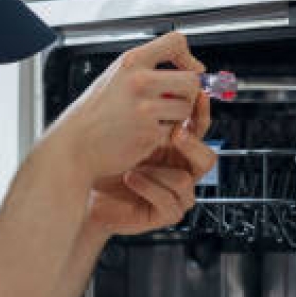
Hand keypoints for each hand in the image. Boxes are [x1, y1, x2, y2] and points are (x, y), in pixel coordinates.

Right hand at [54, 31, 203, 179]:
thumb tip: (187, 69)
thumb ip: (146, 70)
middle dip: (188, 93)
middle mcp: (139, 81)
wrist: (74, 146)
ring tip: (154, 119)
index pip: (176, 42)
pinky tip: (143, 134)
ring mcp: (145, 108)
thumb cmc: (94, 114)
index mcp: (130, 61)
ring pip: (186, 107)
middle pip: (191, 80)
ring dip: (177, 116)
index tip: (188, 69)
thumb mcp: (115, 78)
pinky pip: (174, 130)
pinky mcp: (149, 133)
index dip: (188, 57)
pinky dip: (164, 134)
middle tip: (175, 101)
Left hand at [87, 93, 216, 236]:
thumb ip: (147, 112)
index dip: (200, 113)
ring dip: (157, 171)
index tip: (196, 97)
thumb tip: (159, 81)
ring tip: (132, 164)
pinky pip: (168, 200)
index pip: (198, 129)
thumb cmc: (105, 162)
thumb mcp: (128, 133)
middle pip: (207, 159)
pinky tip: (130, 177)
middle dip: (192, 145)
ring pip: (185, 180)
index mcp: (176, 149)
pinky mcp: (167, 214)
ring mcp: (176, 194)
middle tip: (175, 133)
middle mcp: (180, 170)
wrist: (88, 192)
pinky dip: (147, 187)